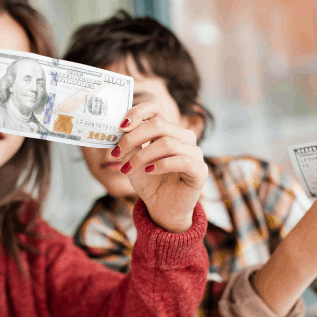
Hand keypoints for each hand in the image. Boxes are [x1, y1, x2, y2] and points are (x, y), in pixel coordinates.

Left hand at [111, 100, 207, 232]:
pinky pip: (182, 160)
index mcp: (168, 130)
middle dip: (133, 138)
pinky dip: (161, 165)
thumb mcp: (132, 159)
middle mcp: (184, 137)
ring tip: (128, 168)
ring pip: (167, 143)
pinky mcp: (200, 170)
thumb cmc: (149, 182)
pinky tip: (149, 171)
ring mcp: (194, 153)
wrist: (161, 208)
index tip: (120, 126)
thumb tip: (119, 128)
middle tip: (116, 153)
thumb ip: (129, 143)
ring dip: (142, 156)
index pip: (156, 108)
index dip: (138, 112)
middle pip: (158, 125)